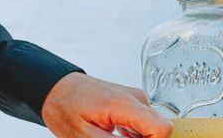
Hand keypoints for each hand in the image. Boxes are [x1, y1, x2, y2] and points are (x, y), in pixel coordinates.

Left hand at [41, 72, 173, 137]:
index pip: (162, 128)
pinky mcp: (134, 103)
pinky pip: (146, 124)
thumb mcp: (87, 137)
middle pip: (160, 130)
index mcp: (125, 104)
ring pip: (154, 128)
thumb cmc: (66, 109)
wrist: (59, 90)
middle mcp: (136, 98)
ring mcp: (137, 99)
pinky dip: (136, 136)